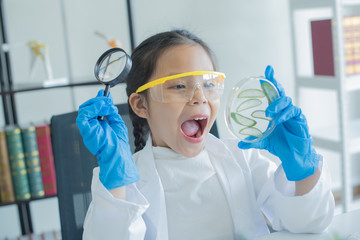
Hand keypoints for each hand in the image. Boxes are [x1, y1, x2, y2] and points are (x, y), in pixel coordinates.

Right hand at [76, 90, 139, 188]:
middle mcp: (90, 126)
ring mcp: (86, 128)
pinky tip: (103, 109)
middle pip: (87, 107)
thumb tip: (107, 99)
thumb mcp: (117, 122)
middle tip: (108, 100)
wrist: (118, 153)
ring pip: (84, 109)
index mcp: (97, 125)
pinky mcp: (84, 130)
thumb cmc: (119, 142)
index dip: (98, 100)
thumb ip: (111, 111)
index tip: (105, 93)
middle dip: (98, 100)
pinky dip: (93, 108)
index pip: (93, 109)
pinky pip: (83, 115)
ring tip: (107, 105)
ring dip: (97, 103)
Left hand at [238, 65, 318, 180]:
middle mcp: (284, 109)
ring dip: (277, 104)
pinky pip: (294, 112)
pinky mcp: (300, 120)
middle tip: (267, 78)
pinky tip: (279, 119)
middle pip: (281, 91)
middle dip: (274, 82)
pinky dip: (286, 114)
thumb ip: (253, 141)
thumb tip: (239, 144)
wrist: (294, 156)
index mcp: (276, 111)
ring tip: (268, 113)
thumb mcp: (264, 141)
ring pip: (287, 101)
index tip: (266, 70)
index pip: (273, 93)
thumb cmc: (281, 144)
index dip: (270, 81)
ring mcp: (293, 114)